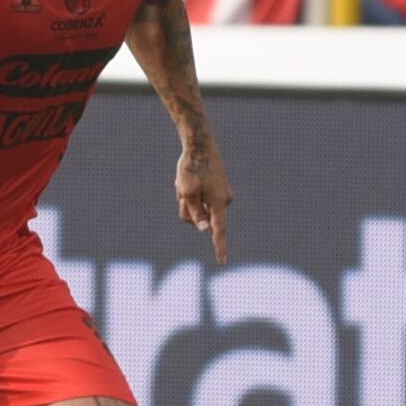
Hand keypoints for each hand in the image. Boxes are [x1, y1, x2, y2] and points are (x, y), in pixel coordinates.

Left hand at [175, 135, 229, 261]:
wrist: (200, 144)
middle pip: (199, 219)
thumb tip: (205, 231)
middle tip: (182, 188)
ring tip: (186, 182)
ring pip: (198, 209)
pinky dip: (192, 193)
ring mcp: (222, 195)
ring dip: (188, 199)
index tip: (222, 261)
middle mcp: (223, 201)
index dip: (219, 247)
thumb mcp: (187, 191)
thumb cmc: (191, 167)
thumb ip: (195, 212)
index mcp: (218, 202)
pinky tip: (191, 179)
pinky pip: (201, 200)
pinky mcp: (218, 190)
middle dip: (187, 208)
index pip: (219, 231)